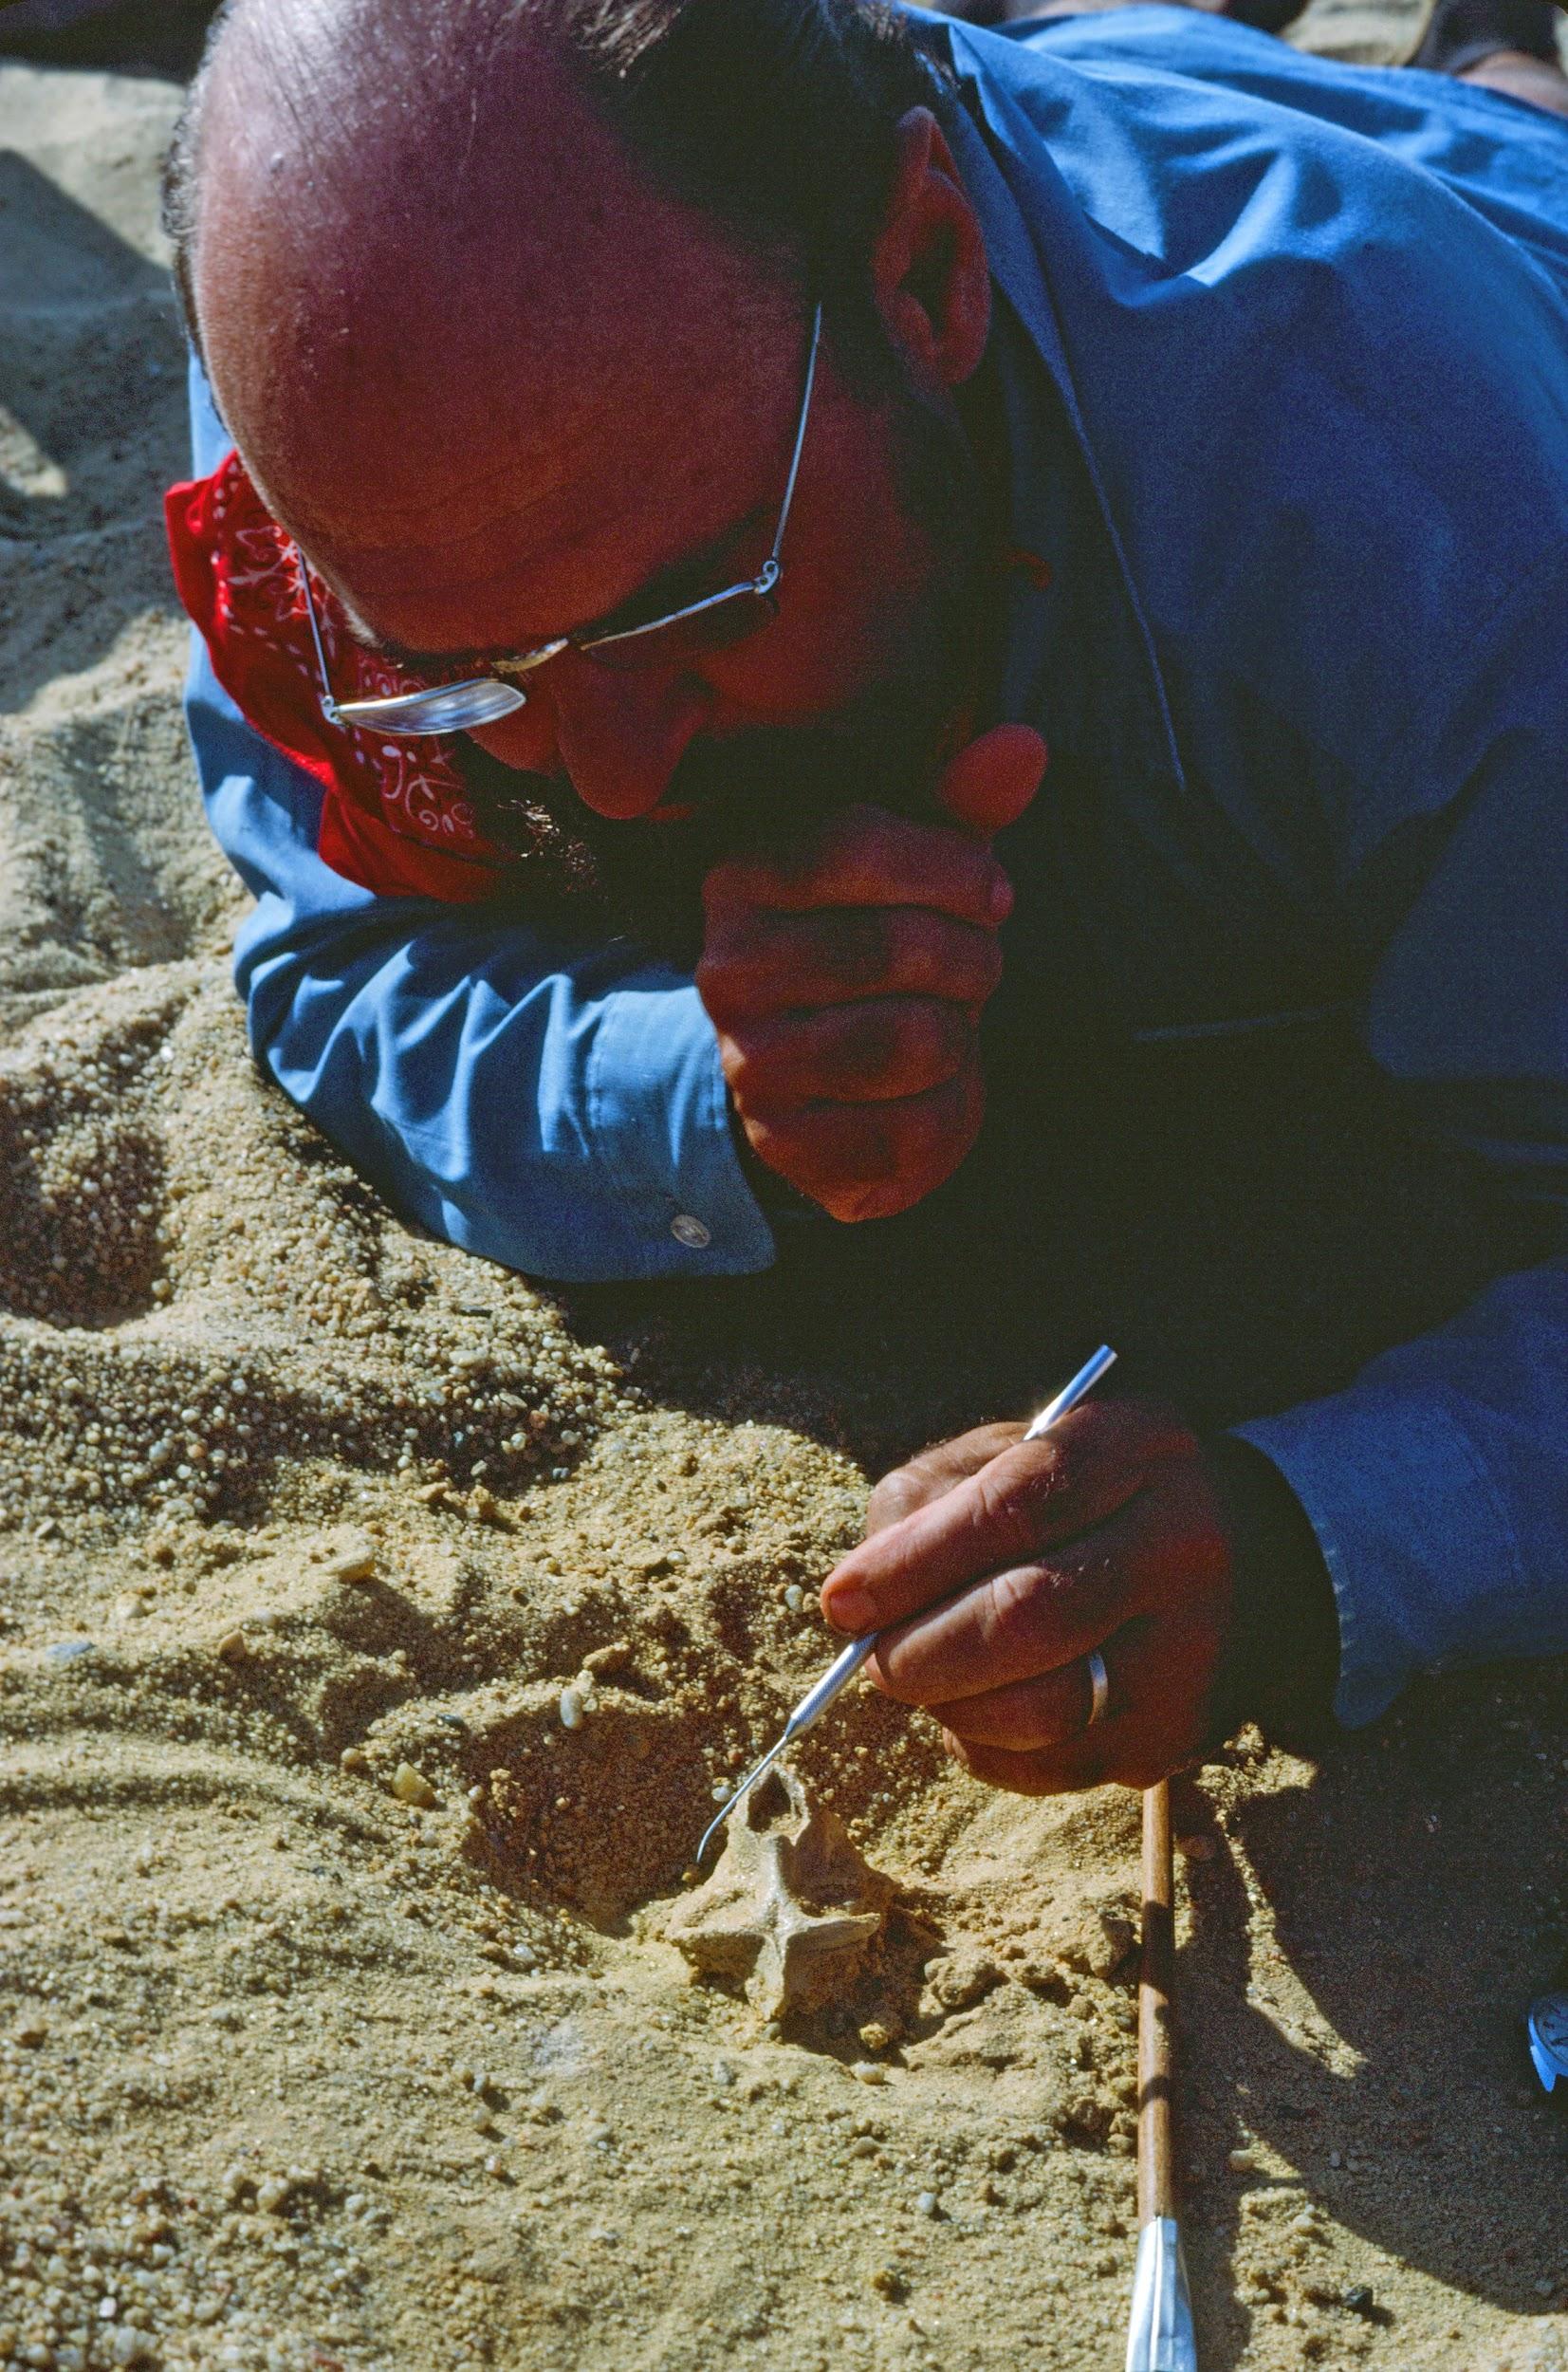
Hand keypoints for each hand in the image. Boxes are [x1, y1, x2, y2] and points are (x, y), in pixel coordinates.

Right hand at [695, 724, 1045, 1221]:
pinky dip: (948, 1113)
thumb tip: (1025, 745)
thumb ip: (963, 807)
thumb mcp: (914, 867)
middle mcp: (729, 969)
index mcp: (744, 877)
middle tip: (971, 972)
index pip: (861, 844)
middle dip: (973, 960)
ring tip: (942, 1028)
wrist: (832, 1087)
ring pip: (917, 1040)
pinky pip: (914, 1128)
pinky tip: (922, 1093)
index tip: (991, 893)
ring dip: (961, 1037)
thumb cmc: (881, 947)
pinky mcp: (784, 1142)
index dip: (957, 869)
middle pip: (900, 946)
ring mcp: (750, 1062)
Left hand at [818, 1400, 1236, 1793]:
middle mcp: (1184, 1544)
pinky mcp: (1174, 1737)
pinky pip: (1046, 1766)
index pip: (1015, 1505)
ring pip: (1038, 1708)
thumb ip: (930, 1500)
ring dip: (948, 1704)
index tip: (842, 1599)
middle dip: (921, 1648)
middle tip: (873, 1656)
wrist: (1241, 1567)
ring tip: (926, 1675)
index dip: (913, 1560)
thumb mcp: (1017, 1453)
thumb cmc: (1085, 1500)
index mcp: (1139, 1447)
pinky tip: (979, 1705)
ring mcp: (1191, 1651)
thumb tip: (858, 1597)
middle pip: (1029, 1615)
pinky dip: (982, 1744)